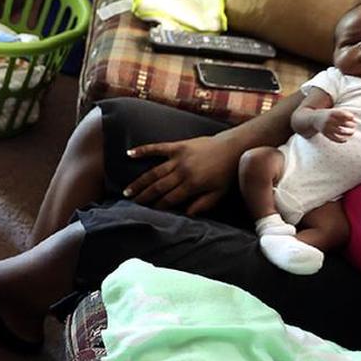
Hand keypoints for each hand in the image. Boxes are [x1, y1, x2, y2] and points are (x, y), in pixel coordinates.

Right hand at [123, 136, 239, 215]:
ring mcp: (178, 158)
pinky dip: (143, 150)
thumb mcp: (218, 194)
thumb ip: (201, 205)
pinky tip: (129, 153)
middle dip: (144, 197)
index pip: (170, 199)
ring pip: (154, 172)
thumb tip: (185, 215)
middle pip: (158, 187)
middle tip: (131, 204)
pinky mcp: (177, 146)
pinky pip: (157, 148)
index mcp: (192, 185)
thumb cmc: (226, 173)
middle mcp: (182, 172)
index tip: (148, 212)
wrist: (233, 148)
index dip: (158, 207)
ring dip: (139, 182)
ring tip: (128, 191)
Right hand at [312, 108, 356, 142]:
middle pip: (342, 123)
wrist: (311, 119)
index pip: (343, 115)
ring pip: (340, 131)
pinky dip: (340, 140)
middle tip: (354, 125)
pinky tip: (345, 140)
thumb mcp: (332, 111)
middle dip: (350, 125)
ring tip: (352, 133)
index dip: (349, 116)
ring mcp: (326, 127)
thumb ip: (342, 113)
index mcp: (331, 113)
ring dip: (348, 133)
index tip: (353, 118)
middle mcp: (328, 120)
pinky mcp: (325, 133)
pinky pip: (333, 138)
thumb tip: (353, 119)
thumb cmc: (326, 114)